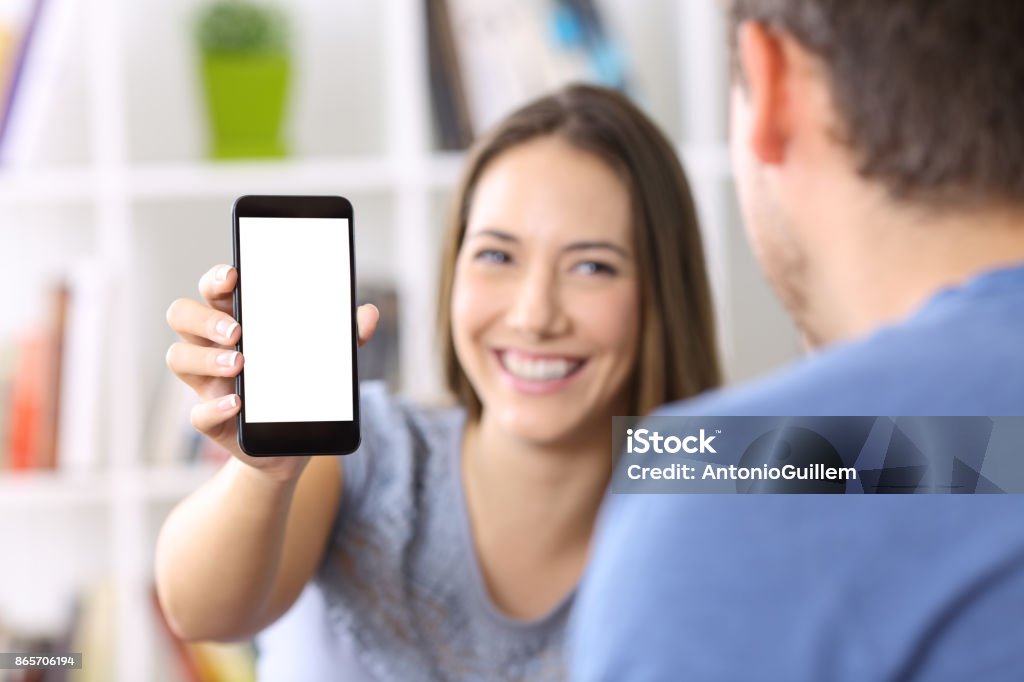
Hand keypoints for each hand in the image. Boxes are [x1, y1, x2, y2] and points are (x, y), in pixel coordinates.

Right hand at [165, 263, 379, 481]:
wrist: (295, 444)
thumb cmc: (302, 386)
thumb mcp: (327, 359)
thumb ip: (346, 336)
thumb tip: (368, 314)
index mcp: (237, 321)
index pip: (213, 290)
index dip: (215, 278)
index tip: (234, 275)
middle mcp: (213, 347)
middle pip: (182, 316)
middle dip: (203, 318)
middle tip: (237, 331)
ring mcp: (207, 383)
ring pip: (178, 358)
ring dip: (205, 358)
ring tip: (240, 365)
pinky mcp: (213, 420)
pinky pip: (198, 413)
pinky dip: (215, 407)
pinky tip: (238, 403)